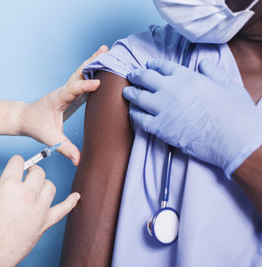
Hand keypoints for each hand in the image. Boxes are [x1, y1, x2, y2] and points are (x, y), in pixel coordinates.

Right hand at [0, 155, 79, 266]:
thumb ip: (3, 185)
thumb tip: (14, 178)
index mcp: (8, 185)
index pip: (18, 161)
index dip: (17, 162)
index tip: (17, 165)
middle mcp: (26, 193)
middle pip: (38, 172)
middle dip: (32, 172)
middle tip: (28, 175)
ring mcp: (39, 207)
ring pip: (50, 186)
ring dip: (44, 185)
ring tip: (38, 188)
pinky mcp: (46, 221)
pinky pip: (64, 208)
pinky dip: (71, 201)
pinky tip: (75, 196)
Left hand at [16, 45, 108, 164]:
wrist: (24, 117)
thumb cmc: (35, 125)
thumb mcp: (49, 138)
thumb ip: (64, 148)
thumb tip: (78, 160)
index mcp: (58, 99)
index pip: (72, 90)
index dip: (84, 86)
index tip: (98, 83)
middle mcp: (63, 91)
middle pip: (79, 73)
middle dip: (91, 63)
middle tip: (105, 51)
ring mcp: (67, 90)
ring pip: (81, 73)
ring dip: (92, 62)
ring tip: (106, 51)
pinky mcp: (70, 93)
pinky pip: (82, 79)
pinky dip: (92, 71)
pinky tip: (102, 66)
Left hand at [123, 59, 261, 177]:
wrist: (235, 142)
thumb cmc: (236, 114)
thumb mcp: (228, 85)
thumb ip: (213, 72)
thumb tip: (203, 63)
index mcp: (188, 77)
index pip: (164, 66)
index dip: (153, 64)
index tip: (148, 65)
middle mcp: (172, 90)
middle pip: (146, 78)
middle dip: (136, 75)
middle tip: (131, 75)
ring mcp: (163, 109)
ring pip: (138, 97)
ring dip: (130, 93)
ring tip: (127, 92)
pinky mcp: (160, 128)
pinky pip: (139, 118)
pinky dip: (134, 113)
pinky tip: (133, 112)